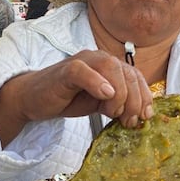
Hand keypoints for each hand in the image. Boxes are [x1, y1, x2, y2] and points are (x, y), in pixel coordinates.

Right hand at [0, 49, 152, 144]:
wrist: (33, 99)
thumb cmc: (67, 99)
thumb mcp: (99, 104)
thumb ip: (118, 104)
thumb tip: (142, 115)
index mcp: (109, 67)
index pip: (135, 76)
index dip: (145, 96)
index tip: (146, 117)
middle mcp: (98, 59)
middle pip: (127, 72)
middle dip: (134, 100)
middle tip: (129, 121)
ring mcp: (81, 62)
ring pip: (110, 68)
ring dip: (119, 94)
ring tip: (113, 113)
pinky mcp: (65, 71)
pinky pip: (83, 71)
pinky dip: (97, 82)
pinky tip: (105, 95)